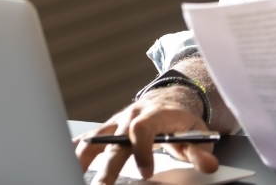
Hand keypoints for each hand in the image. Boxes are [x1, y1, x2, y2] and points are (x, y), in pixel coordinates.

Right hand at [74, 86, 219, 184]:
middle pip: (116, 141)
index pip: (143, 128)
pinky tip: (66, 161)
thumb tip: (210, 166)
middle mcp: (132, 116)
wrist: (170, 101)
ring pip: (96, 138)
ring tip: (74, 175)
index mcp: (155, 115)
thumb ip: (201, 152)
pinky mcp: (108, 129)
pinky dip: (76, 149)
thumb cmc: (182, 122)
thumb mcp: (197, 136)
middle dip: (109, 166)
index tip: (147, 172)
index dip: (142, 150)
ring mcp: (117, 122)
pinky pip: (89, 138)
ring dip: (83, 157)